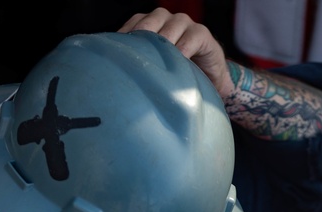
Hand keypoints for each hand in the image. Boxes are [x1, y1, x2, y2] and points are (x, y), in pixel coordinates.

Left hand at [118, 8, 232, 97]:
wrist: (209, 80)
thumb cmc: (177, 74)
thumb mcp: (155, 68)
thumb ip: (138, 64)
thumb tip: (112, 75)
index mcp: (150, 25)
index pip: (134, 25)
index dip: (125, 39)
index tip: (116, 56)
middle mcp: (165, 20)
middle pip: (148, 24)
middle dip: (140, 41)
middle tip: (134, 60)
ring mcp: (183, 24)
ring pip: (168, 29)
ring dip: (161, 45)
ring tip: (155, 63)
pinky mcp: (201, 33)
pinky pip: (190, 38)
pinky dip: (182, 51)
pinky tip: (177, 63)